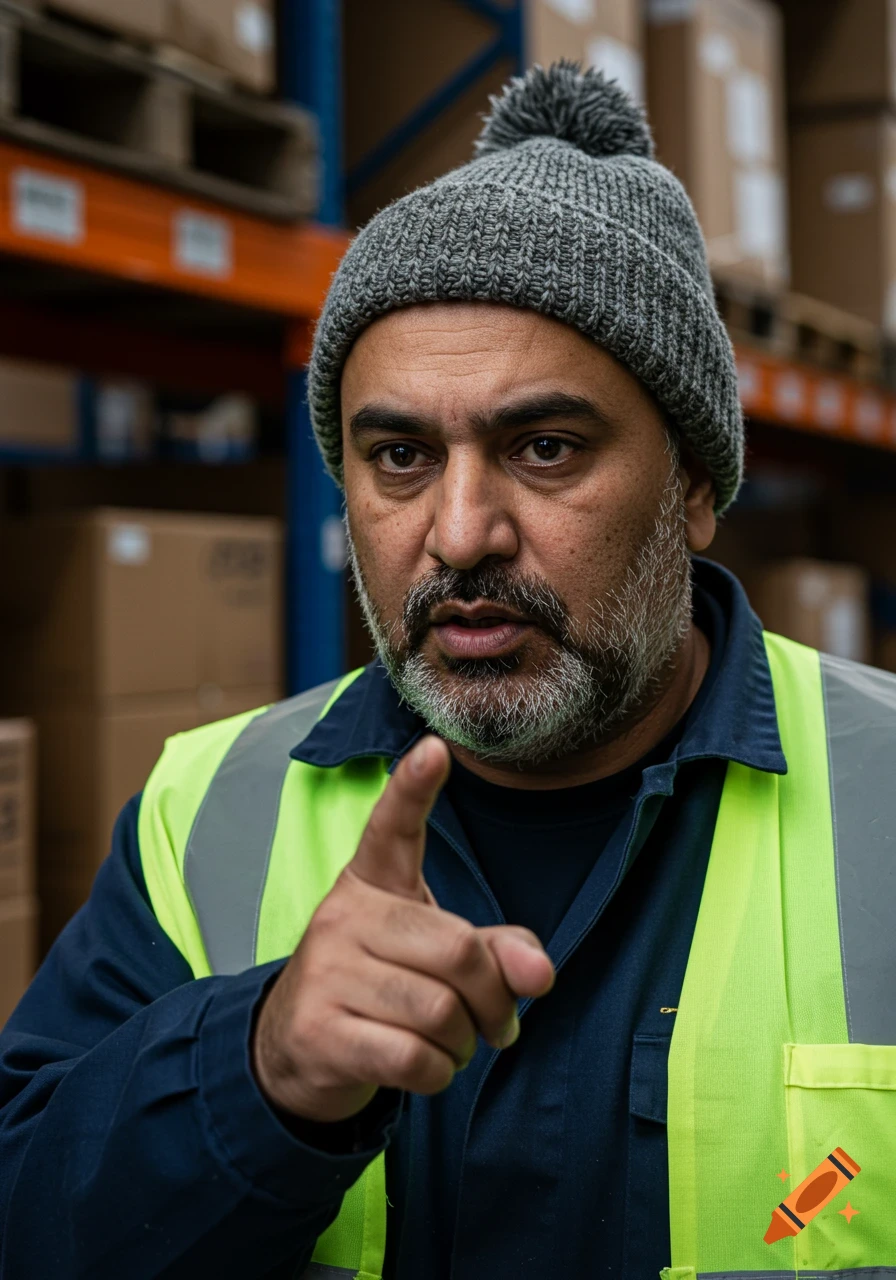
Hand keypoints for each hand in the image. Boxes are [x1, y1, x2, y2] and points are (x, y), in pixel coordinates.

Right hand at [251, 734, 554, 1122]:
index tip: (435, 748)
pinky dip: (439, 1074)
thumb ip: (495, 951)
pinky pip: (414, 1058)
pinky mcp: (320, 1031)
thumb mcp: (434, 956)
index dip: (414, 788)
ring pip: (441, 1012)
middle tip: (498, 1024)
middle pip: (458, 950)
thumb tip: (539, 975)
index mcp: (373, 882)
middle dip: (495, 1000)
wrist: (291, 1050)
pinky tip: (425, 1067)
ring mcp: (326, 972)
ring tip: (452, 1045)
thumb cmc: (380, 987)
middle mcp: (344, 916)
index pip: (392, 827)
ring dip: (466, 1043)